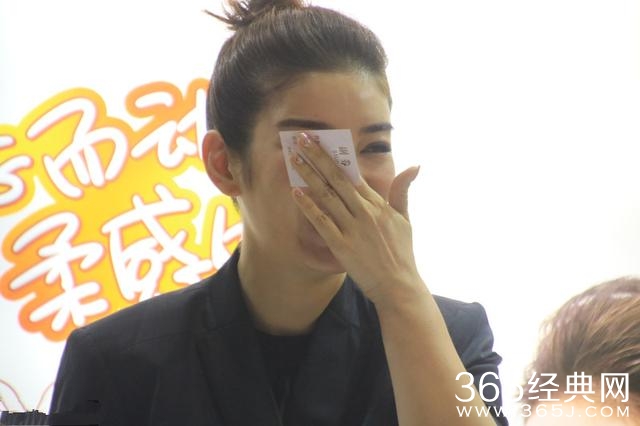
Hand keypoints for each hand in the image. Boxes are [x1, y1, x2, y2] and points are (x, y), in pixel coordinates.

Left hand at [290, 133, 422, 305]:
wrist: (399, 285)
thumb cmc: (402, 253)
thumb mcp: (406, 219)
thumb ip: (402, 191)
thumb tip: (414, 165)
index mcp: (378, 205)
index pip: (353, 175)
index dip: (336, 156)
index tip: (322, 142)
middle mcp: (365, 212)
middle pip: (336, 179)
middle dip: (318, 157)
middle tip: (302, 140)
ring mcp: (353, 228)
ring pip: (326, 196)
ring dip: (308, 176)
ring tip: (294, 159)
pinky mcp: (342, 246)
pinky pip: (321, 222)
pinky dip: (308, 206)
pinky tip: (295, 193)